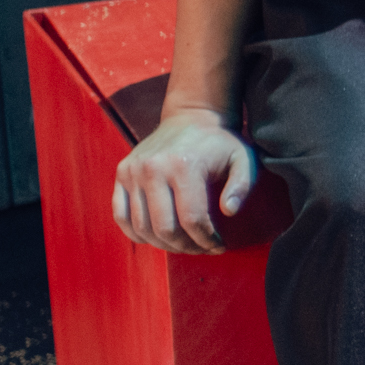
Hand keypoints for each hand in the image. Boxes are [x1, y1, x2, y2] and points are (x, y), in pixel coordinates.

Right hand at [112, 109, 261, 253]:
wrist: (192, 116)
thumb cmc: (220, 142)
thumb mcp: (243, 159)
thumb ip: (242, 186)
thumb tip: (229, 211)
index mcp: (183, 166)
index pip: (192, 219)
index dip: (207, 240)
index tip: (219, 246)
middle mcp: (153, 169)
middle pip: (165, 228)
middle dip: (187, 247)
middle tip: (202, 248)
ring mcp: (132, 171)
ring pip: (142, 226)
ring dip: (164, 244)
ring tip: (184, 244)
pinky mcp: (122, 173)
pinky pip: (121, 215)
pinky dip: (136, 233)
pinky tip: (157, 238)